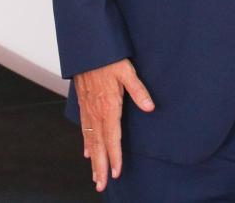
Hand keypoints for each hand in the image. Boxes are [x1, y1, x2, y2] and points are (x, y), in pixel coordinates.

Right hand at [73, 58, 154, 190]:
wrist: (87, 48)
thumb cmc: (108, 58)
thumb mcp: (127, 71)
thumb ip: (139, 90)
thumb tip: (150, 107)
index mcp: (108, 106)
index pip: (112, 137)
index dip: (114, 156)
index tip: (116, 173)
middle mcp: (96, 112)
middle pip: (98, 145)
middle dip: (100, 166)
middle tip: (100, 185)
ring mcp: (88, 109)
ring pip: (90, 140)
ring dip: (93, 159)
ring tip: (95, 176)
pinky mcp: (83, 104)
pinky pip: (84, 129)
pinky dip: (86, 143)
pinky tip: (87, 152)